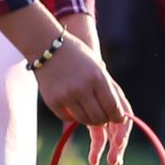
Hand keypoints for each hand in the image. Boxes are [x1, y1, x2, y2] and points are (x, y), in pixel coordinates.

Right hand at [35, 35, 132, 164]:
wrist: (44, 45)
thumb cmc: (76, 54)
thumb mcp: (96, 66)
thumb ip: (108, 88)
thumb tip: (120, 113)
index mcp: (97, 77)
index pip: (113, 108)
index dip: (118, 117)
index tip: (117, 117)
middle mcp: (82, 87)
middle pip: (100, 117)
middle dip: (104, 119)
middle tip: (103, 116)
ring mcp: (66, 95)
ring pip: (85, 120)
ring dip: (89, 119)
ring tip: (89, 112)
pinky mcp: (53, 101)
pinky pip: (68, 118)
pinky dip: (73, 117)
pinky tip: (74, 108)